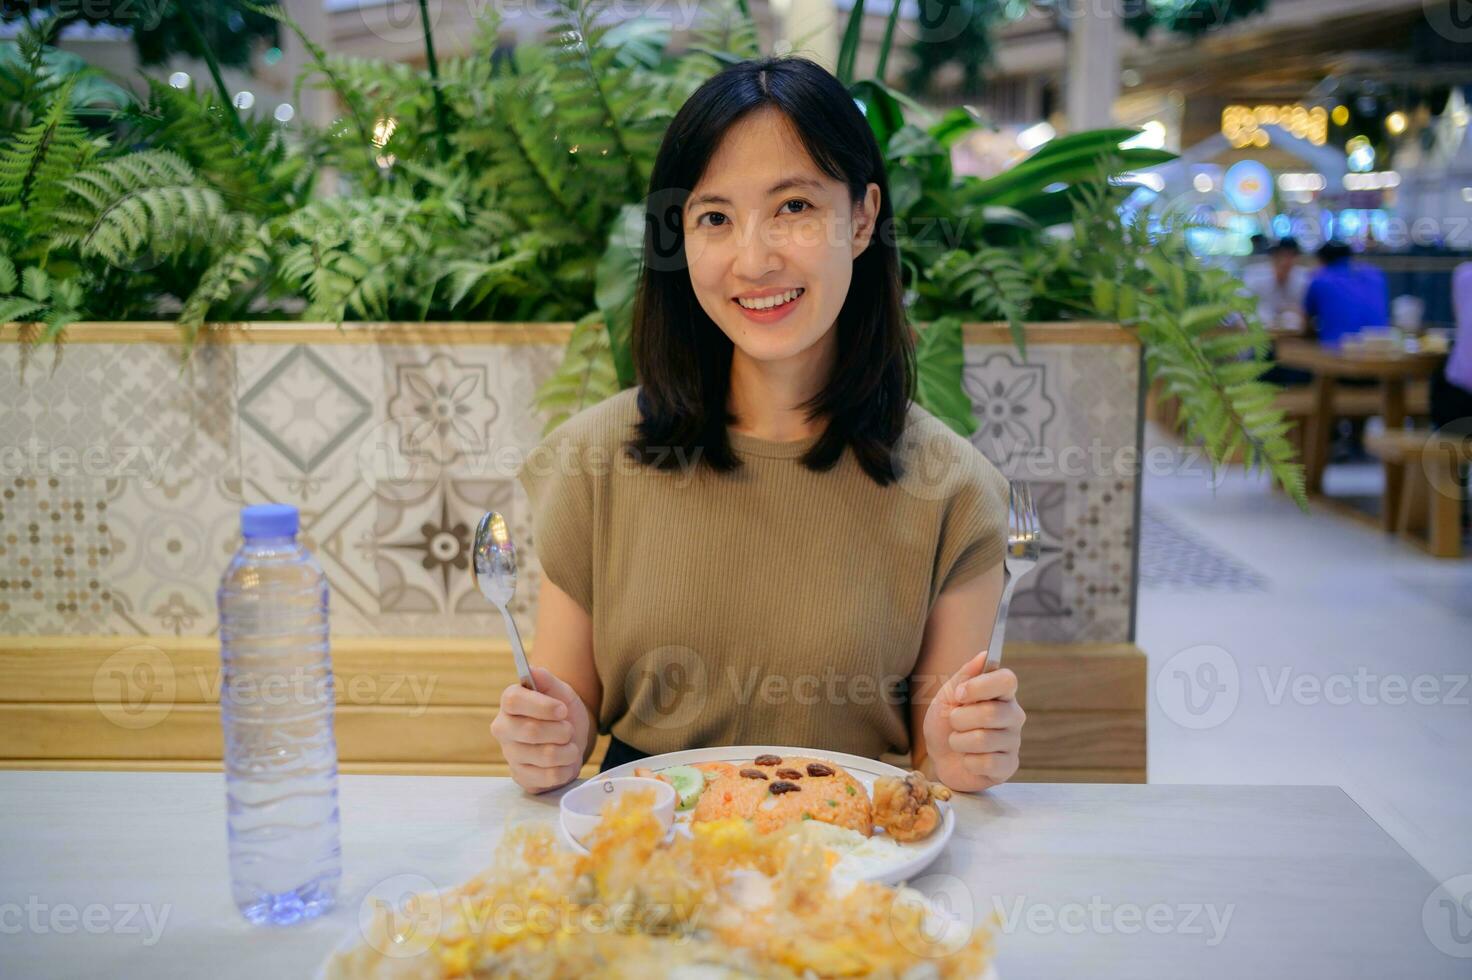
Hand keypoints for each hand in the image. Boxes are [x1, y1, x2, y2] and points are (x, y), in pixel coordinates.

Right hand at [489, 667, 590, 792]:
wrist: (570, 739)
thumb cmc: (562, 713)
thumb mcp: (560, 692)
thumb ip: (547, 680)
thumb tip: (532, 670)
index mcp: (509, 703)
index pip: (513, 701)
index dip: (541, 706)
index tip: (562, 710)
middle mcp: (503, 729)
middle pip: (531, 732)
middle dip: (561, 731)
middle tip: (568, 729)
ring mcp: (510, 755)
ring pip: (545, 755)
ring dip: (568, 750)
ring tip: (569, 745)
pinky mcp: (521, 777)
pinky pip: (549, 777)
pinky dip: (566, 768)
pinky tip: (564, 762)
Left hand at [922, 652, 1024, 792]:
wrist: (938, 756)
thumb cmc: (945, 722)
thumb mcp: (947, 696)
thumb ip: (965, 675)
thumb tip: (985, 655)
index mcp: (1001, 693)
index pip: (1007, 680)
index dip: (980, 686)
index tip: (959, 694)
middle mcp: (1013, 715)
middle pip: (992, 713)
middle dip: (960, 719)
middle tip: (953, 722)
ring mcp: (1013, 742)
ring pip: (984, 739)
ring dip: (959, 741)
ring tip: (958, 742)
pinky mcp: (1008, 766)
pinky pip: (987, 763)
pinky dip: (968, 761)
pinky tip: (968, 759)